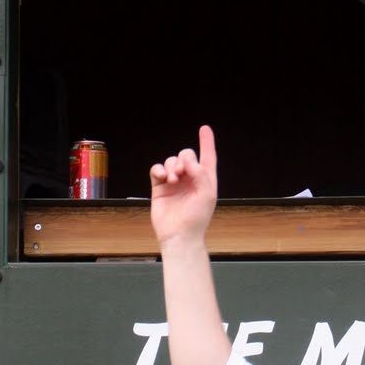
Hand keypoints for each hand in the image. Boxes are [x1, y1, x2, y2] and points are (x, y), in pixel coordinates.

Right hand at [150, 125, 217, 247]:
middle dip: (184, 158)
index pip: (207, 156)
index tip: (204, 129)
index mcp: (205, 179)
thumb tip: (188, 160)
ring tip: (172, 179)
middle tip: (182, 172)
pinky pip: (157, 170)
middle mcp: (190, 179)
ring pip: (171, 161)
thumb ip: (201, 173)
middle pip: (186, 155)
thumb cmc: (197, 218)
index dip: (206, 142)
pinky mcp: (159, 188)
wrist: (179, 235)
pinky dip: (159, 169)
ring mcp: (174, 182)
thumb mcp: (207, 194)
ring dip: (171, 166)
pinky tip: (162, 176)